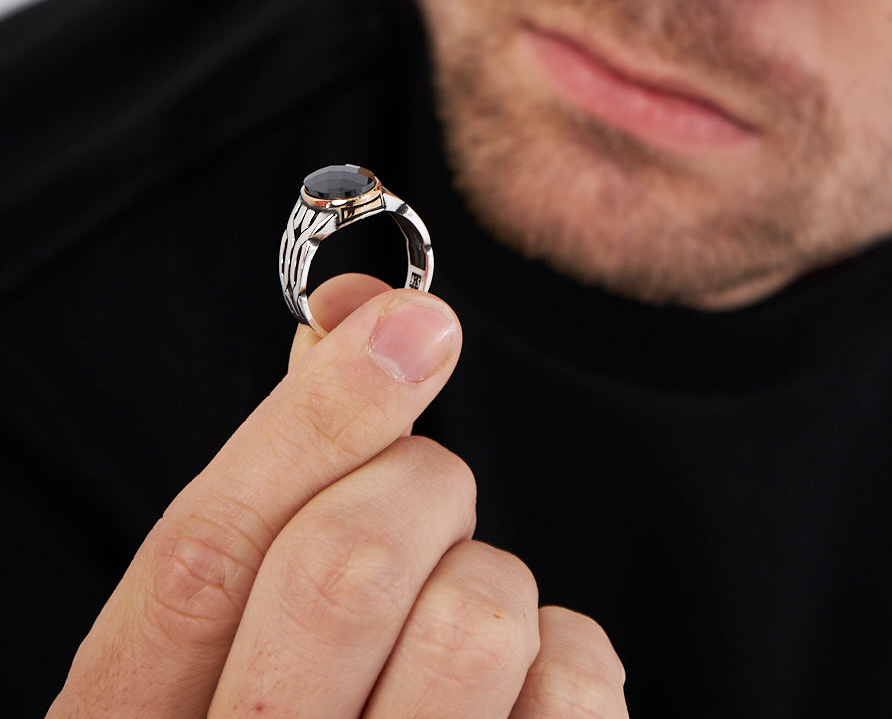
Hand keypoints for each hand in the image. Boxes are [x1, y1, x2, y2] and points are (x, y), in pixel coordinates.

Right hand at [47, 275, 627, 716]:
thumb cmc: (290, 718)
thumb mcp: (232, 631)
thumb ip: (282, 481)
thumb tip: (360, 320)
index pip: (209, 550)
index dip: (316, 414)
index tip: (409, 322)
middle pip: (345, 565)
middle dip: (415, 485)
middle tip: (424, 502)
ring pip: (476, 612)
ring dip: (485, 580)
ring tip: (453, 630)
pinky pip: (574, 673)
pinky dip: (560, 650)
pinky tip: (512, 695)